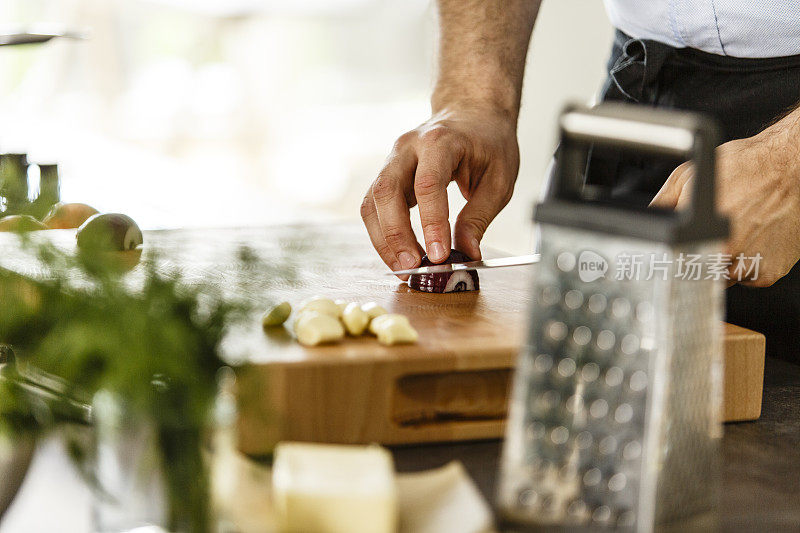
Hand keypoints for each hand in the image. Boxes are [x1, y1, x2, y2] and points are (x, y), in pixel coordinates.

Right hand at [361, 107, 518, 276]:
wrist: (472, 113)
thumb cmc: (488, 142)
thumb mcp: (499, 180)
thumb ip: (479, 217)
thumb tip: (467, 253)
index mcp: (440, 141)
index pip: (428, 184)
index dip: (431, 223)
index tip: (438, 255)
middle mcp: (408, 148)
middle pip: (387, 191)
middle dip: (396, 234)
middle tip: (412, 265)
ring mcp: (393, 160)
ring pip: (373, 202)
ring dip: (383, 239)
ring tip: (403, 267)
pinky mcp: (388, 175)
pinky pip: (374, 207)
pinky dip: (382, 234)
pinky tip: (396, 253)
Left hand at [651, 128, 799, 286]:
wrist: (791, 167)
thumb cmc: (745, 167)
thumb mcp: (688, 176)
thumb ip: (663, 203)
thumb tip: (645, 219)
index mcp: (701, 232)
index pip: (674, 265)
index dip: (674, 260)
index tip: (678, 253)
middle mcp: (725, 252)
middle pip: (697, 273)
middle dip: (698, 259)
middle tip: (712, 235)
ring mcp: (749, 265)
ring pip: (723, 279)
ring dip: (724, 264)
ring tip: (736, 233)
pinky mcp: (769, 272)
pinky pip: (748, 279)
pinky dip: (749, 266)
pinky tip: (753, 240)